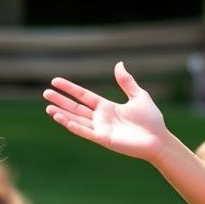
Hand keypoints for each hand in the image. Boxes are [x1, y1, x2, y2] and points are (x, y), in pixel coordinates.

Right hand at [43, 62, 168, 161]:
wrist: (158, 139)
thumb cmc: (151, 119)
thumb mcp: (139, 96)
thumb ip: (126, 82)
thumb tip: (119, 64)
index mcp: (107, 107)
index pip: (83, 96)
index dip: (70, 88)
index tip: (55, 81)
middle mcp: (101, 118)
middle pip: (76, 107)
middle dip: (61, 101)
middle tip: (45, 93)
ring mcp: (101, 129)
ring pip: (77, 120)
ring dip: (62, 114)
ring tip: (48, 108)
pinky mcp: (104, 139)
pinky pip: (86, 132)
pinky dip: (74, 126)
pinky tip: (62, 119)